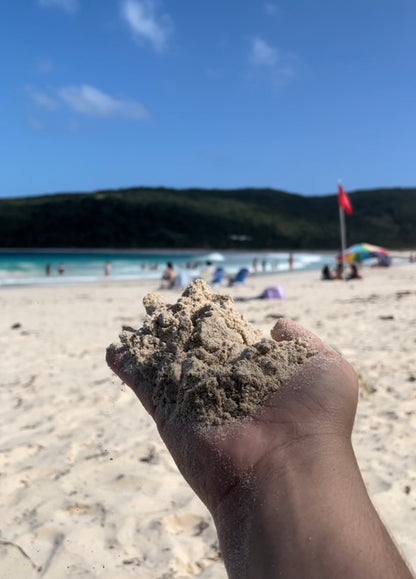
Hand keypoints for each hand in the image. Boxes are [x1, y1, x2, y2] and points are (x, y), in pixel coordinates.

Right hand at [106, 318, 357, 512]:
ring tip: (135, 324)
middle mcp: (224, 383)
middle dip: (178, 328)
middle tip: (161, 306)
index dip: (215, 318)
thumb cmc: (313, 416)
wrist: (286, 469)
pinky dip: (127, 367)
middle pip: (193, 347)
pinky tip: (113, 349)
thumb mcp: (327, 366)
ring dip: (149, 343)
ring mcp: (195, 399)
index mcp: (257, 370)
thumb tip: (276, 325)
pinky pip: (144, 385)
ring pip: (166, 363)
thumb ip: (303, 340)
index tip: (200, 299)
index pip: (230, 337)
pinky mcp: (170, 414)